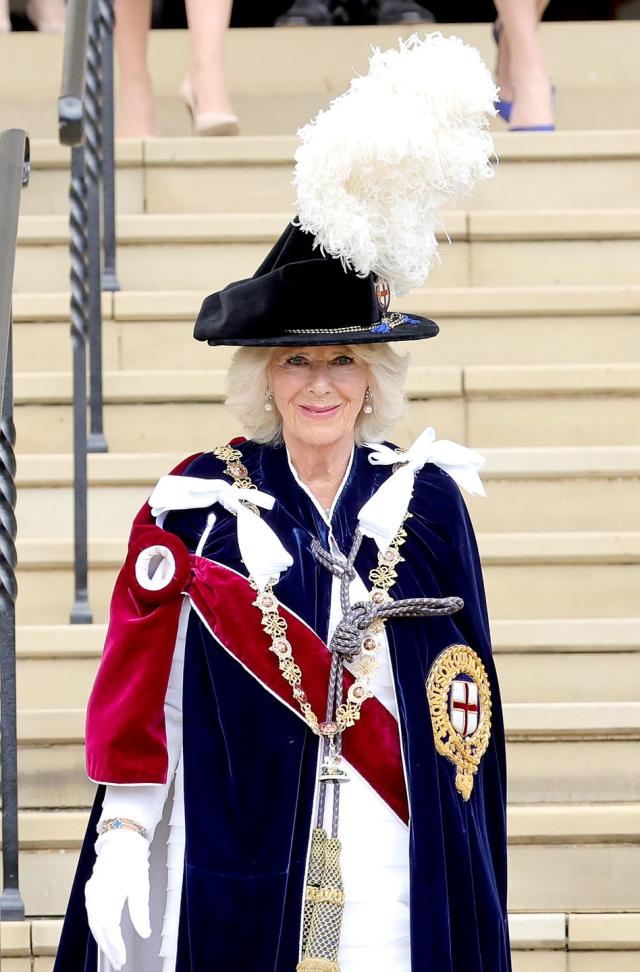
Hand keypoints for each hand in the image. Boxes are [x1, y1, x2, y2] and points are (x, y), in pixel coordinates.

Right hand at [85, 829, 150, 969]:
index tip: (122, 958)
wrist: (122, 838)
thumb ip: (140, 911)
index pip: (108, 928)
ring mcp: (91, 892)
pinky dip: (98, 927)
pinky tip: (105, 933)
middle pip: (98, 928)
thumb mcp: (141, 884)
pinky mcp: (92, 889)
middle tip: (118, 961)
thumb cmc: (132, 859)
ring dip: (102, 939)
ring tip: (113, 952)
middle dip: (108, 947)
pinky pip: (92, 914)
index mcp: (107, 894)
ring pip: (93, 922)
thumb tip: (145, 932)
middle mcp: (95, 895)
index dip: (115, 946)